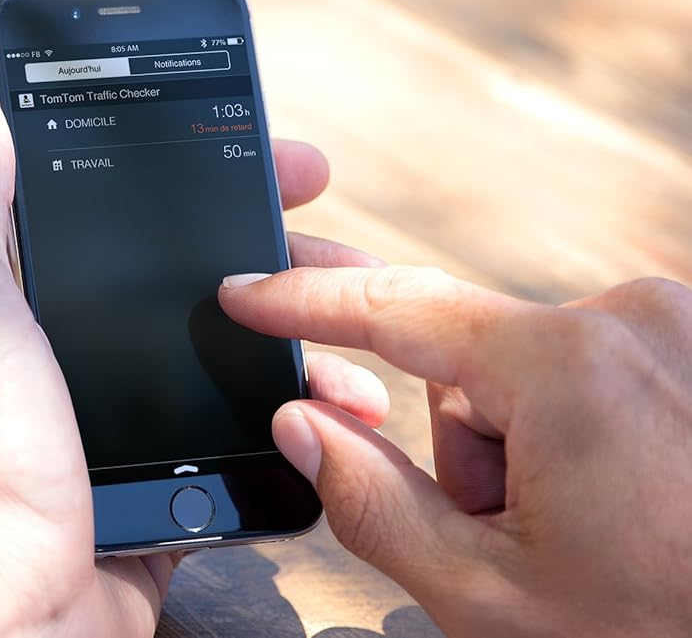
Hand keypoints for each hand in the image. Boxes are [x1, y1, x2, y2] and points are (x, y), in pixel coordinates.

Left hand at [0, 96, 387, 636]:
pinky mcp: (158, 498)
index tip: (289, 170)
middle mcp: (73, 364)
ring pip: (236, 373)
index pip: (134, 220)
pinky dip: (294, 437)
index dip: (215, 184)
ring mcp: (121, 433)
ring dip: (307, 356)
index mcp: (29, 308)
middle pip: (205, 294)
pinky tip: (336, 422)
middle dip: (291, 275)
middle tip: (358, 266)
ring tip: (361, 361)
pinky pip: (242, 454)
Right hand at [219, 267, 691, 635]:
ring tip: (591, 529)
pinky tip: (626, 500)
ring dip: (532, 447)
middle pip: (474, 363)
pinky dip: (584, 433)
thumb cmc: (660, 632)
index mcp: (568, 367)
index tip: (245, 290)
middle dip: (470, 446)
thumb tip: (303, 422)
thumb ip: (369, 500)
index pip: (398, 308)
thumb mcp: (487, 593)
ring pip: (537, 373)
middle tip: (520, 533)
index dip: (305, 301)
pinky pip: (598, 371)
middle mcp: (635, 319)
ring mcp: (682, 328)